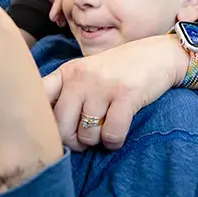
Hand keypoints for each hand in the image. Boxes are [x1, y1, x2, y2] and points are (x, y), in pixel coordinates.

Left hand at [43, 35, 187, 150]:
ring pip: (87, 135)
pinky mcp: (126, 95)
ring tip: (105, 130)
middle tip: (85, 139)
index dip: (39, 119)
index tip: (50, 130)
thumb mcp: (88, 72)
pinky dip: (115, 142)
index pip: (39, 97)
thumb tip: (44, 125)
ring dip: (97, 142)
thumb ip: (67, 92)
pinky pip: (111, 135)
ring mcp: (103, 85)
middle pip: (60, 127)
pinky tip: (119, 133)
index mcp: (68, 72)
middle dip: (73, 141)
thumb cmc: (120, 70)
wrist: (159, 54)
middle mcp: (81, 77)